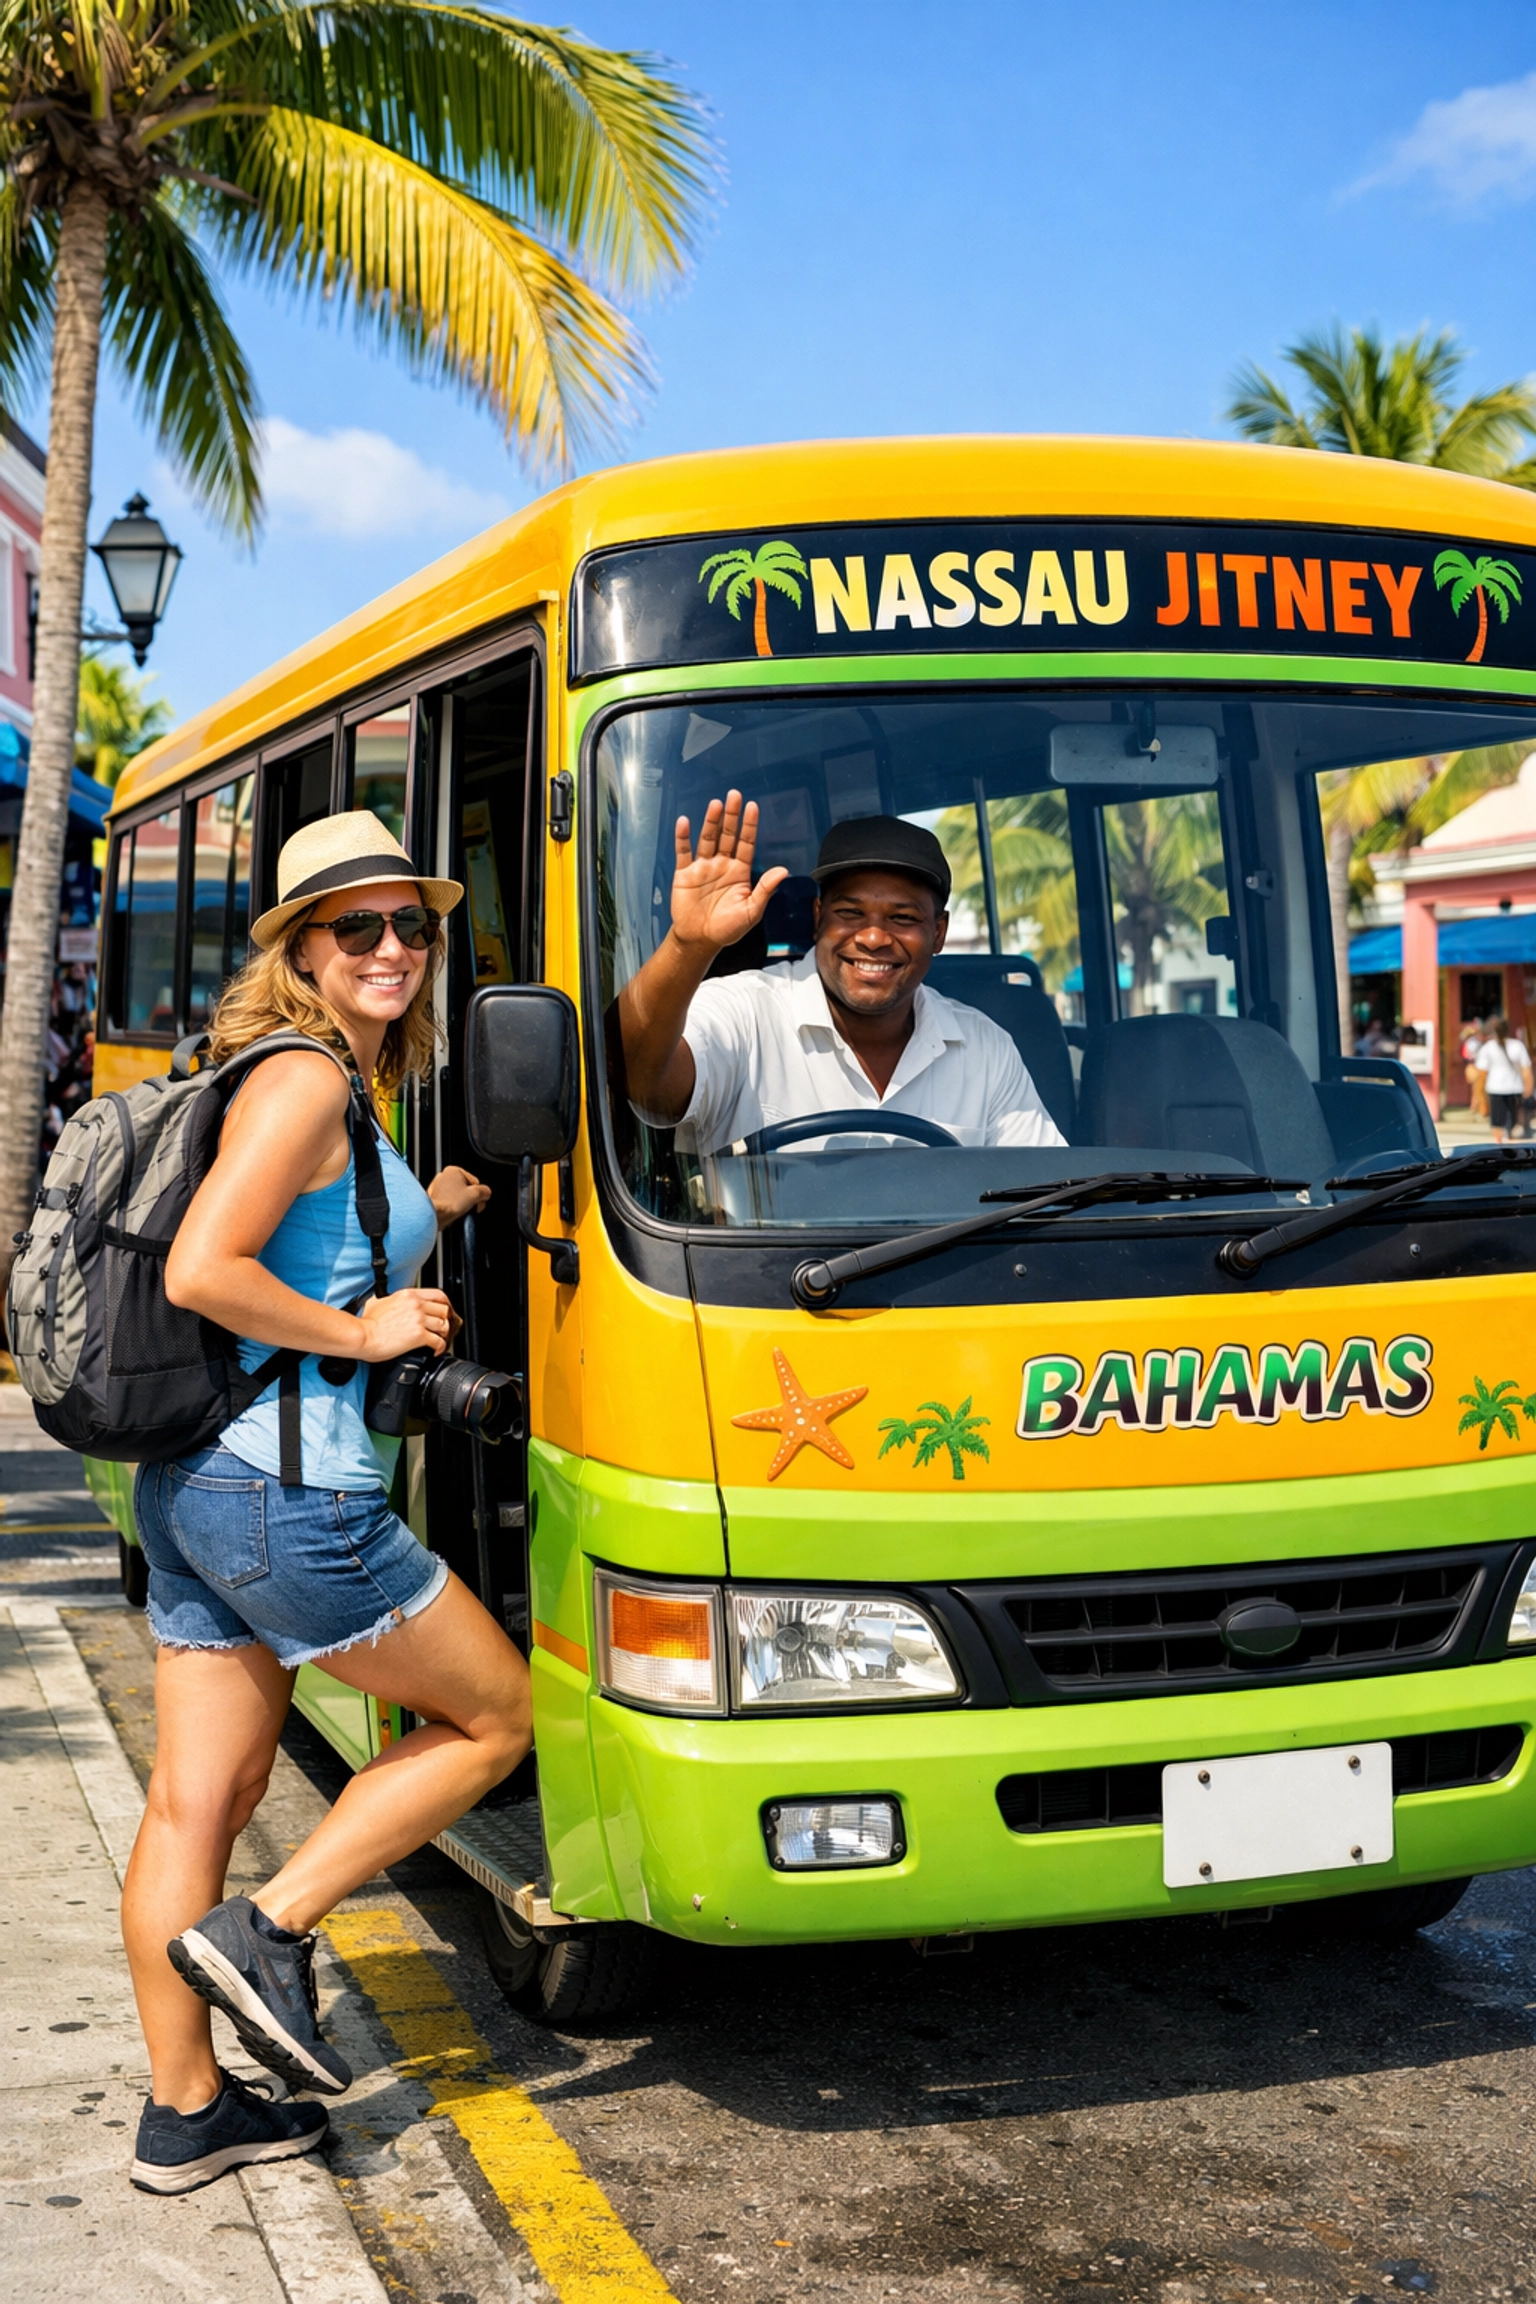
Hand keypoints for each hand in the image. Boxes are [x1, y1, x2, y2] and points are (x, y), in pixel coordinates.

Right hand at [355, 1287, 456, 1362]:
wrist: (363, 1336)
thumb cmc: (366, 1323)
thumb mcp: (377, 1301)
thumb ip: (389, 1299)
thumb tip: (388, 1301)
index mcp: (408, 1295)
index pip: (438, 1295)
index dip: (445, 1304)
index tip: (444, 1311)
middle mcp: (416, 1305)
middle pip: (444, 1310)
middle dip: (445, 1320)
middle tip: (442, 1328)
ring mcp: (419, 1320)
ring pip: (444, 1325)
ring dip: (443, 1334)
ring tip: (439, 1340)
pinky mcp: (419, 1335)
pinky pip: (438, 1341)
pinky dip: (440, 1347)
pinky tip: (436, 1351)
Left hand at [429, 1166, 491, 1226]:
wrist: (435, 1215)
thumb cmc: (450, 1204)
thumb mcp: (476, 1195)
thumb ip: (485, 1191)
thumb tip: (486, 1193)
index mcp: (453, 1170)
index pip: (474, 1182)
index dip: (478, 1195)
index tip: (478, 1203)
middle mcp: (443, 1176)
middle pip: (464, 1188)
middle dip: (469, 1199)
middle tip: (469, 1208)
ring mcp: (436, 1186)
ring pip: (456, 1195)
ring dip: (460, 1203)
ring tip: (459, 1211)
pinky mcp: (432, 1198)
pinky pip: (447, 1202)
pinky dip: (451, 1207)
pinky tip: (451, 1212)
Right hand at [669, 790, 787, 955]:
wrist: (700, 940)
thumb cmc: (728, 928)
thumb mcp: (751, 912)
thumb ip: (765, 890)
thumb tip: (783, 870)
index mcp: (739, 872)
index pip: (746, 843)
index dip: (749, 826)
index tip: (753, 807)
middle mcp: (722, 865)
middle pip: (727, 835)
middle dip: (731, 816)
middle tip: (735, 796)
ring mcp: (703, 867)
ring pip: (707, 839)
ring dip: (711, 822)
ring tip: (716, 804)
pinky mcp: (684, 873)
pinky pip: (683, 852)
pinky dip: (683, 837)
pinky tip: (685, 822)